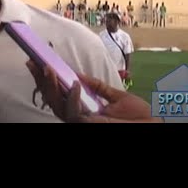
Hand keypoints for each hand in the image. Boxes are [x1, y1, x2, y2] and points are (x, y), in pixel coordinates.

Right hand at [26, 60, 160, 122]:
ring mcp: (82, 122)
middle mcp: (79, 117)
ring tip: (49, 69)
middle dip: (41, 81)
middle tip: (34, 63)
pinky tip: (74, 84)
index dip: (47, 80)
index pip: (60, 94)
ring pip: (57, 106)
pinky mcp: (88, 125)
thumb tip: (78, 75)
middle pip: (52, 100)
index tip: (37, 62)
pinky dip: (72, 98)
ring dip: (51, 87)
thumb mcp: (115, 95)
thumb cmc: (138, 114)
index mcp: (84, 109)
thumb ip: (97, 86)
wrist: (153, 124)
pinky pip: (73, 112)